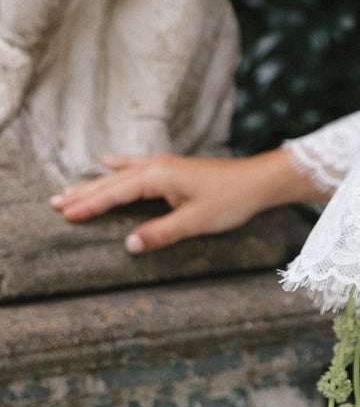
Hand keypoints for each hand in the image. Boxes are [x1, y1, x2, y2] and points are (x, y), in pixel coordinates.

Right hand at [49, 148, 313, 253]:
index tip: (63, 215)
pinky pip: (138, 166)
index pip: (114, 193)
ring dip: (96, 183)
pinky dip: (120, 166)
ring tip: (69, 190)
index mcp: (158, 177)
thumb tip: (128, 245)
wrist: (259, 181)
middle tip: (53, 203)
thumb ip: (160, 233)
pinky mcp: (174, 169)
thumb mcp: (194, 222)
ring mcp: (166, 165)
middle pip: (112, 182)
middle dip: (83, 193)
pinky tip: (108, 161)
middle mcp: (157, 166)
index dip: (88, 205)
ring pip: (121, 174)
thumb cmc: (231, 200)